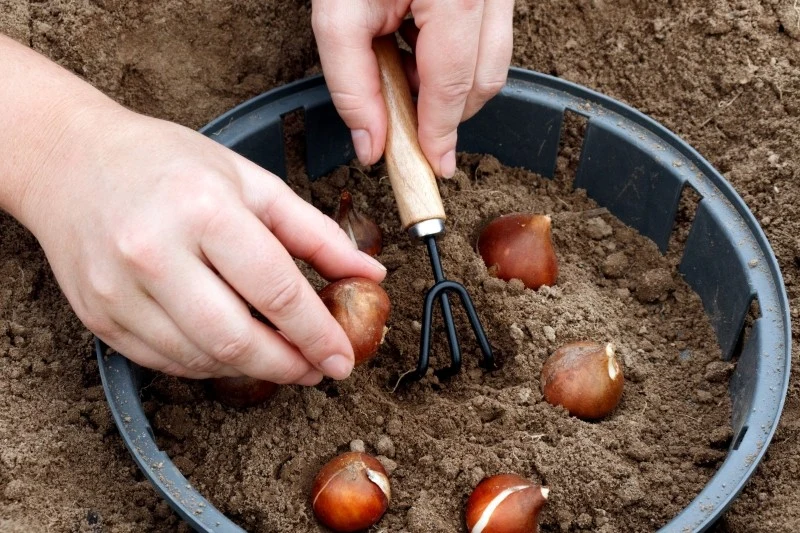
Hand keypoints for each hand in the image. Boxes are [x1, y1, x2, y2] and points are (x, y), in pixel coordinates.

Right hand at [21, 105, 386, 383]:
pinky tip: (231, 348)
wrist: (71, 163)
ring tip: (279, 357)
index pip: (277, 291)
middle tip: (316, 370)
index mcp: (204, 210)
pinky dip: (209, 364)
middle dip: (288, 366)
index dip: (318, 335)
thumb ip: (313, 233)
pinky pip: (166, 362)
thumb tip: (369, 274)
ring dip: (251, 368)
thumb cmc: (169, 165)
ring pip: (202, 359)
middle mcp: (155, 252)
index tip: (342, 359)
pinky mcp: (99, 317)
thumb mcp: (251, 182)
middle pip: (237, 339)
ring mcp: (119, 290)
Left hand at [312, 0, 513, 177]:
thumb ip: (352, 86)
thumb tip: (373, 145)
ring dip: (452, 85)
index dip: (441, 132)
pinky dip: (455, 59)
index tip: (433, 165)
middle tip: (405, 121)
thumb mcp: (337, 14)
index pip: (453, 85)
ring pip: (493, 63)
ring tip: (404, 70)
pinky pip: (488, 38)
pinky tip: (418, 47)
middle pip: (484, 80)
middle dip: (447, 112)